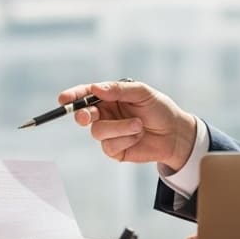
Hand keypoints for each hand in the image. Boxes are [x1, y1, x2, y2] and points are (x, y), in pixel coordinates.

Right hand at [58, 79, 198, 171]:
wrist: (175, 134)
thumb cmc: (159, 109)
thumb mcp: (142, 93)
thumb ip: (118, 89)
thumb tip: (95, 88)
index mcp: (109, 97)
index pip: (86, 95)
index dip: (73, 96)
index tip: (63, 99)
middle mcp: (106, 114)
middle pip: (84, 115)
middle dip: (82, 115)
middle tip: (85, 117)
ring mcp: (109, 133)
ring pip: (97, 131)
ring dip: (119, 128)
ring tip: (139, 125)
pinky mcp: (115, 150)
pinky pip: (109, 146)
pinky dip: (125, 140)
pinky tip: (138, 136)